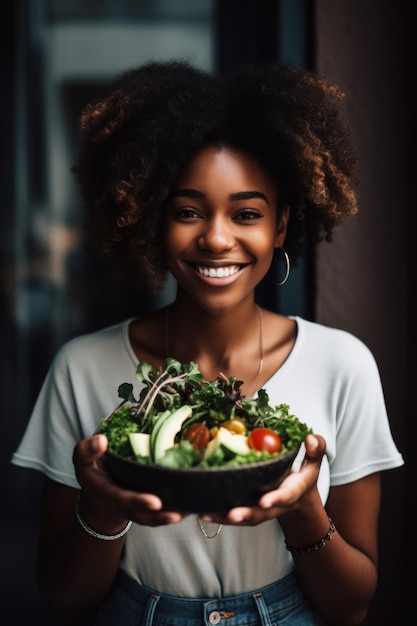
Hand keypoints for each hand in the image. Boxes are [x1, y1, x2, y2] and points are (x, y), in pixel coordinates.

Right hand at [73, 434, 187, 526]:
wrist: (97, 483)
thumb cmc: (92, 465)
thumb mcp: (82, 457)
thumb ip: (87, 450)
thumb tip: (101, 440)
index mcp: (106, 492)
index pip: (122, 498)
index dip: (137, 501)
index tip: (154, 502)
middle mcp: (122, 504)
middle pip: (141, 515)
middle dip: (159, 517)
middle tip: (177, 515)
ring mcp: (134, 507)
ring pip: (153, 517)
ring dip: (170, 517)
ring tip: (189, 512)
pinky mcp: (146, 505)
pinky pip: (160, 511)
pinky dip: (174, 510)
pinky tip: (191, 505)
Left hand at [199, 434, 325, 525]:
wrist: (299, 498)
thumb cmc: (303, 473)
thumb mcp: (314, 460)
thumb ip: (316, 449)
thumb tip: (310, 438)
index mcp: (292, 491)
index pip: (286, 496)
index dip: (276, 499)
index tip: (265, 501)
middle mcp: (275, 504)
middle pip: (261, 514)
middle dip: (246, 514)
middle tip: (232, 513)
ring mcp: (260, 509)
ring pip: (243, 517)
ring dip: (224, 518)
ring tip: (206, 514)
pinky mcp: (247, 507)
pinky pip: (231, 514)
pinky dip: (217, 515)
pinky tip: (200, 511)